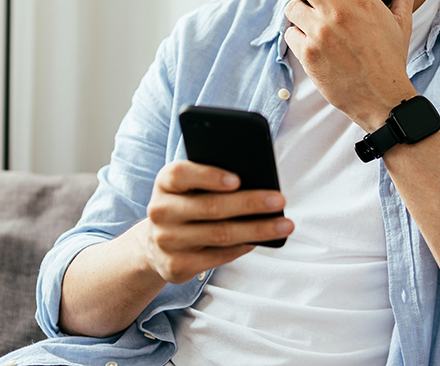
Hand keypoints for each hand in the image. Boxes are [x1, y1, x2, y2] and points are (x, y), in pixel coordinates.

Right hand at [139, 160, 292, 283]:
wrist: (155, 244)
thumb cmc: (186, 205)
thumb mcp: (189, 187)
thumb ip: (211, 181)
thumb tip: (256, 185)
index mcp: (165, 183)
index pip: (181, 174)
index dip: (209, 176)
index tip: (238, 180)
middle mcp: (160, 211)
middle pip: (210, 207)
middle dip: (250, 203)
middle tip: (279, 200)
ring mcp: (166, 241)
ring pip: (219, 234)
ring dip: (257, 230)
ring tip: (284, 225)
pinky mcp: (176, 265)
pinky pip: (217, 256)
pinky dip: (242, 247)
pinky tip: (260, 241)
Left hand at [282, 0, 419, 130]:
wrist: (382, 98)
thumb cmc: (391, 59)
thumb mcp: (400, 21)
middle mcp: (339, 12)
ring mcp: (321, 33)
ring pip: (290, 6)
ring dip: (296, 10)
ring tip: (311, 21)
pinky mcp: (308, 54)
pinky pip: (289, 33)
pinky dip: (297, 36)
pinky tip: (313, 43)